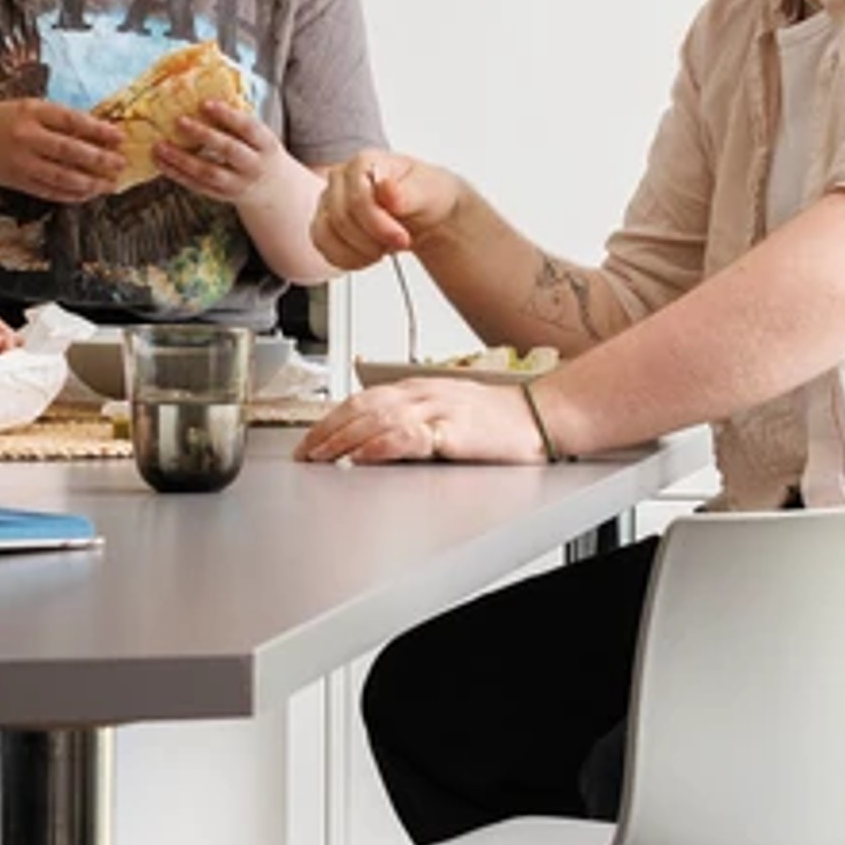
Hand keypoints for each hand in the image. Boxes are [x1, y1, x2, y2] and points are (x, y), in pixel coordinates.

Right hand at [0, 99, 123, 208]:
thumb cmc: (4, 120)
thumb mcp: (27, 107)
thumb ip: (57, 118)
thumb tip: (98, 131)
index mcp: (30, 111)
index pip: (70, 121)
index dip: (97, 130)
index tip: (119, 136)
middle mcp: (25, 136)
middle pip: (68, 150)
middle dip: (98, 159)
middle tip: (120, 163)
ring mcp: (21, 162)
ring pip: (61, 176)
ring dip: (89, 182)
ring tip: (110, 184)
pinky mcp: (18, 181)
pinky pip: (50, 191)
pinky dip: (71, 194)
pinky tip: (88, 193)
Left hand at [153, 99, 291, 204]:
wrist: (276, 190)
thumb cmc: (262, 153)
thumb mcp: (261, 138)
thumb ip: (239, 123)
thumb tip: (207, 97)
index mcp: (267, 146)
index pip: (249, 128)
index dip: (228, 115)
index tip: (206, 102)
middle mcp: (254, 166)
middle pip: (229, 150)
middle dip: (203, 135)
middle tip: (179, 121)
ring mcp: (238, 184)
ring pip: (208, 172)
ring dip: (182, 159)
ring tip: (160, 146)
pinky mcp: (222, 195)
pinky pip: (198, 186)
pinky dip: (178, 174)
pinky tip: (162, 163)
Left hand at [299, 376, 543, 466]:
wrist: (540, 417)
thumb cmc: (498, 421)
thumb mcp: (448, 412)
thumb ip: (414, 422)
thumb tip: (376, 442)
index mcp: (418, 388)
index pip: (362, 398)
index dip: (331, 419)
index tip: (310, 439)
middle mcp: (422, 394)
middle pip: (361, 407)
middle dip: (327, 430)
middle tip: (304, 453)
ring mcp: (436, 410)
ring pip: (376, 418)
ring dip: (343, 438)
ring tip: (321, 456)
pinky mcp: (451, 431)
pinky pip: (407, 435)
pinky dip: (379, 444)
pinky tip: (362, 455)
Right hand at [311, 152, 464, 271]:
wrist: (423, 213)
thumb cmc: (424, 195)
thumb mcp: (428, 191)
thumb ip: (407, 192)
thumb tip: (386, 188)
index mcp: (365, 162)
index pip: (359, 198)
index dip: (379, 224)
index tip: (401, 238)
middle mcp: (341, 178)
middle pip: (341, 219)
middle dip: (373, 240)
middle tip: (399, 243)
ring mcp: (329, 201)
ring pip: (327, 234)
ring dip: (359, 251)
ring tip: (383, 248)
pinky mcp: (324, 223)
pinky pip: (322, 246)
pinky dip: (346, 259)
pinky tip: (368, 255)